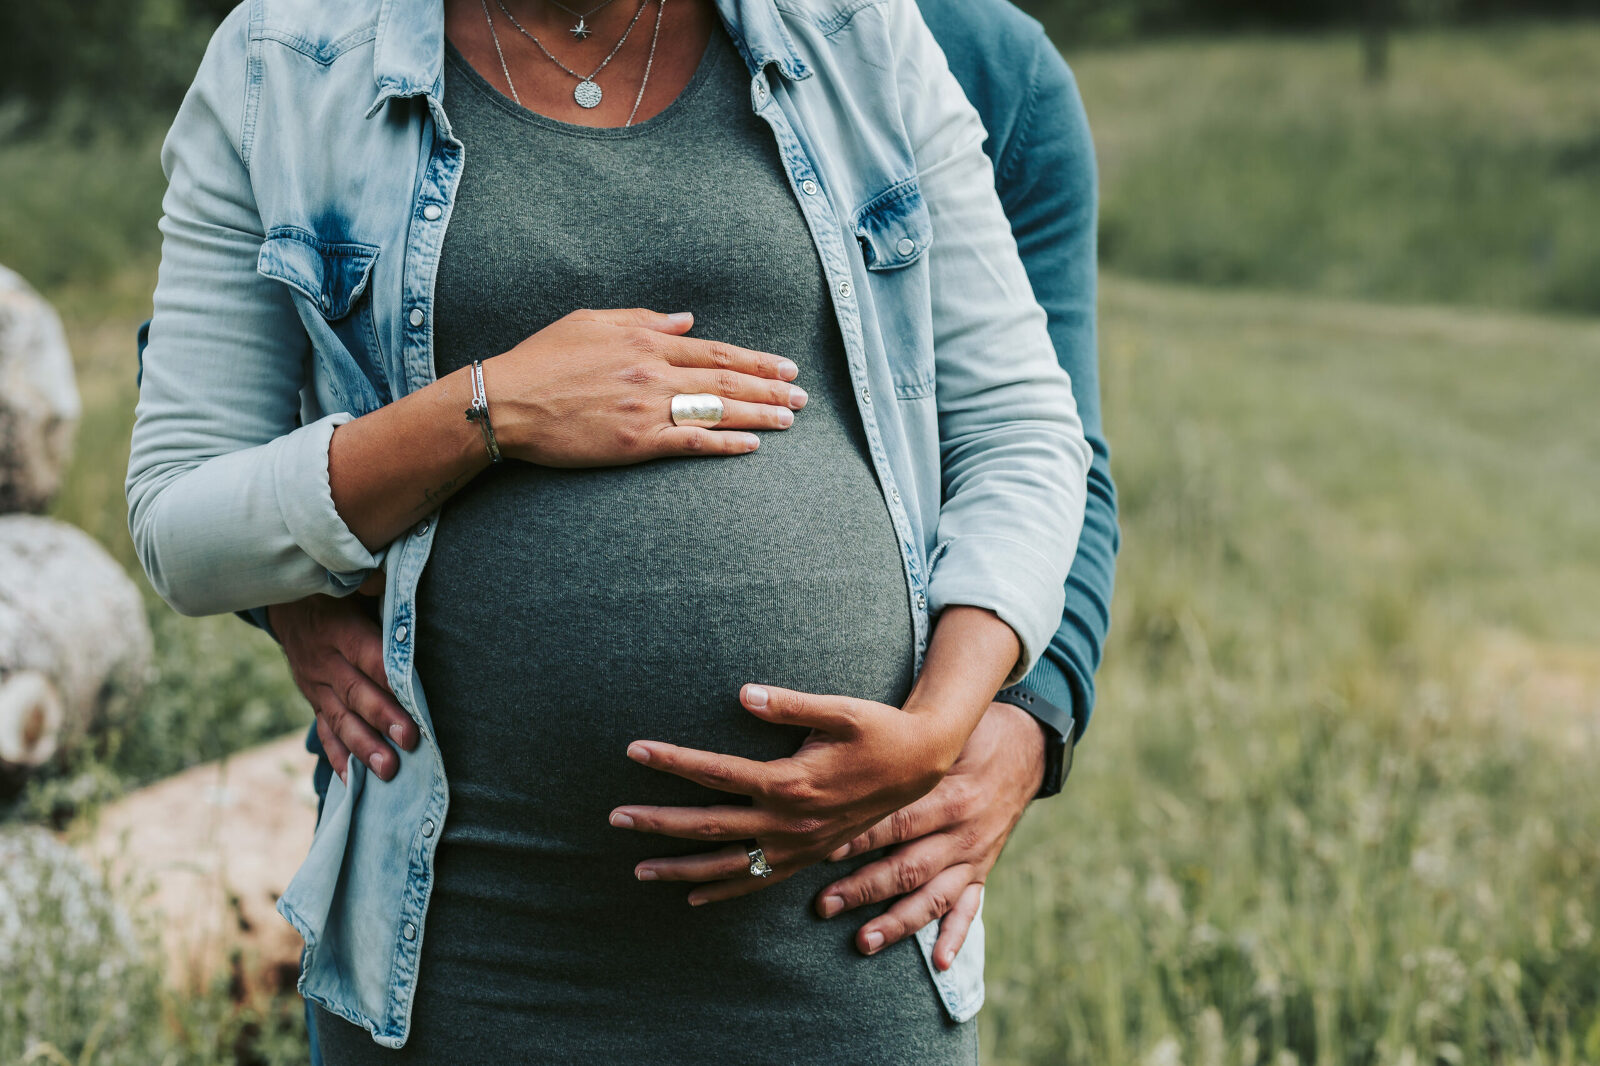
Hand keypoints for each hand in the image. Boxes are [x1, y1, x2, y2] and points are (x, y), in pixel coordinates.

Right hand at [268, 594, 415, 781]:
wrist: (283, 603)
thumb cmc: (333, 591)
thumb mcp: (349, 583)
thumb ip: (373, 588)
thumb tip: (393, 581)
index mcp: (340, 630)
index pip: (369, 657)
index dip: (391, 679)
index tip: (414, 701)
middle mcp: (325, 662)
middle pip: (356, 693)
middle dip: (382, 720)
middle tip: (408, 744)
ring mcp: (315, 685)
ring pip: (340, 719)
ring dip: (364, 747)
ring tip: (387, 772)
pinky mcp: (312, 700)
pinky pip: (324, 731)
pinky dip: (338, 756)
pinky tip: (352, 782)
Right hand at [485, 308, 808, 466]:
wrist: (505, 401)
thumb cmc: (541, 359)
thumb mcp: (590, 321)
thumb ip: (643, 319)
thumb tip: (685, 320)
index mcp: (645, 341)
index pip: (715, 351)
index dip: (754, 360)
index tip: (784, 366)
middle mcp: (653, 372)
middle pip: (726, 379)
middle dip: (770, 387)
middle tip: (802, 395)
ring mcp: (646, 408)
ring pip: (717, 410)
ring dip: (759, 414)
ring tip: (790, 418)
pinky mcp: (635, 442)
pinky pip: (691, 443)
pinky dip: (725, 444)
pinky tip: (751, 446)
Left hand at [611, 683, 968, 904]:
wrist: (922, 764)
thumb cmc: (878, 729)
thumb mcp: (840, 708)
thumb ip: (789, 703)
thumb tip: (742, 692)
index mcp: (791, 781)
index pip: (716, 772)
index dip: (672, 760)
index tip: (633, 750)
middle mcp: (789, 820)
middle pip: (710, 825)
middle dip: (659, 822)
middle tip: (615, 818)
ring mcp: (798, 844)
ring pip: (728, 864)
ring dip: (680, 867)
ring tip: (638, 869)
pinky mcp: (808, 855)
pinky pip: (757, 880)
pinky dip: (723, 889)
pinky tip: (692, 895)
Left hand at [816, 700, 1045, 968]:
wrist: (1027, 746)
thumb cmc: (972, 734)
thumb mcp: (942, 734)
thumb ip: (901, 746)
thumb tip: (839, 737)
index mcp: (952, 795)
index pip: (900, 821)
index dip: (862, 837)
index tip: (825, 849)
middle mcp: (965, 831)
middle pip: (910, 866)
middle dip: (866, 888)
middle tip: (824, 904)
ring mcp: (976, 855)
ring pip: (934, 896)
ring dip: (898, 922)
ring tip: (863, 941)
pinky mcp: (984, 870)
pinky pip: (971, 908)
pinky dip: (956, 936)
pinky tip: (940, 963)